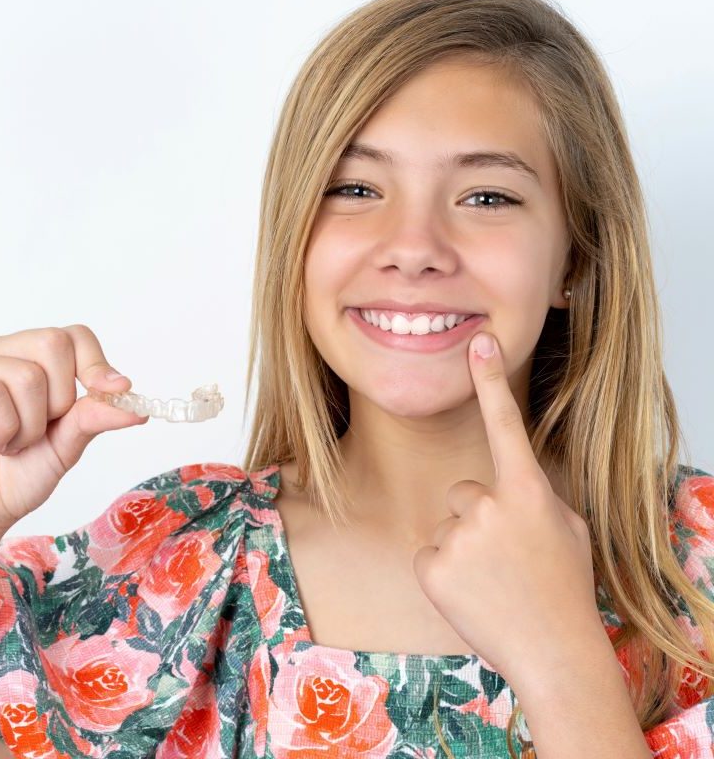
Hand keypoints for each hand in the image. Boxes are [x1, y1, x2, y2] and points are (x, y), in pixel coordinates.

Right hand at [0, 325, 148, 549]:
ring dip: (30, 425)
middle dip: (61, 400)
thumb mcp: (70, 443)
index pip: (74, 335)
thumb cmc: (20, 473)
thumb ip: (97, 416)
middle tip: (39, 430)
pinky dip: (3, 429)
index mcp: (32, 357)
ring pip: (26, 374)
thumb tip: (136, 405)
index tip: (114, 391)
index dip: (97, 364)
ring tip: (12, 442)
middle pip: (54, 344)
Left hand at [412, 331, 600, 683]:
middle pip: (464, 490)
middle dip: (479, 517)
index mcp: (528, 490)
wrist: (554, 654)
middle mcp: (489, 504)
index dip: (491, 380)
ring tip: (492, 580)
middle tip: (506, 559)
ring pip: (447, 524)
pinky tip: (469, 594)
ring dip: (463, 547)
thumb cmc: (564, 588)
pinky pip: (429, 553)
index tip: (479, 342)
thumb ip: (531, 496)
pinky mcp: (431, 565)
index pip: (505, 422)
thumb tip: (502, 488)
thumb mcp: (565, 529)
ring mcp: (457, 535)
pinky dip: (444, 572)